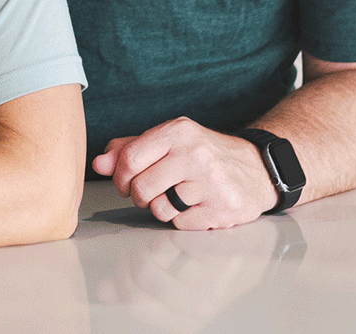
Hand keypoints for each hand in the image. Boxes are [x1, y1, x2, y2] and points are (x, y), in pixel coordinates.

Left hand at [91, 117, 275, 229]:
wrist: (257, 168)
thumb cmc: (204, 155)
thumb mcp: (169, 141)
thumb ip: (130, 149)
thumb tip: (98, 164)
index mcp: (178, 131)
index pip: (129, 159)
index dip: (120, 177)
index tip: (126, 182)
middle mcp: (195, 154)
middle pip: (141, 188)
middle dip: (140, 196)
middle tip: (152, 192)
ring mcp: (210, 182)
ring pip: (159, 209)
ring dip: (162, 208)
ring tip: (178, 196)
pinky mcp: (222, 208)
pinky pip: (181, 223)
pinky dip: (183, 219)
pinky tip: (197, 206)